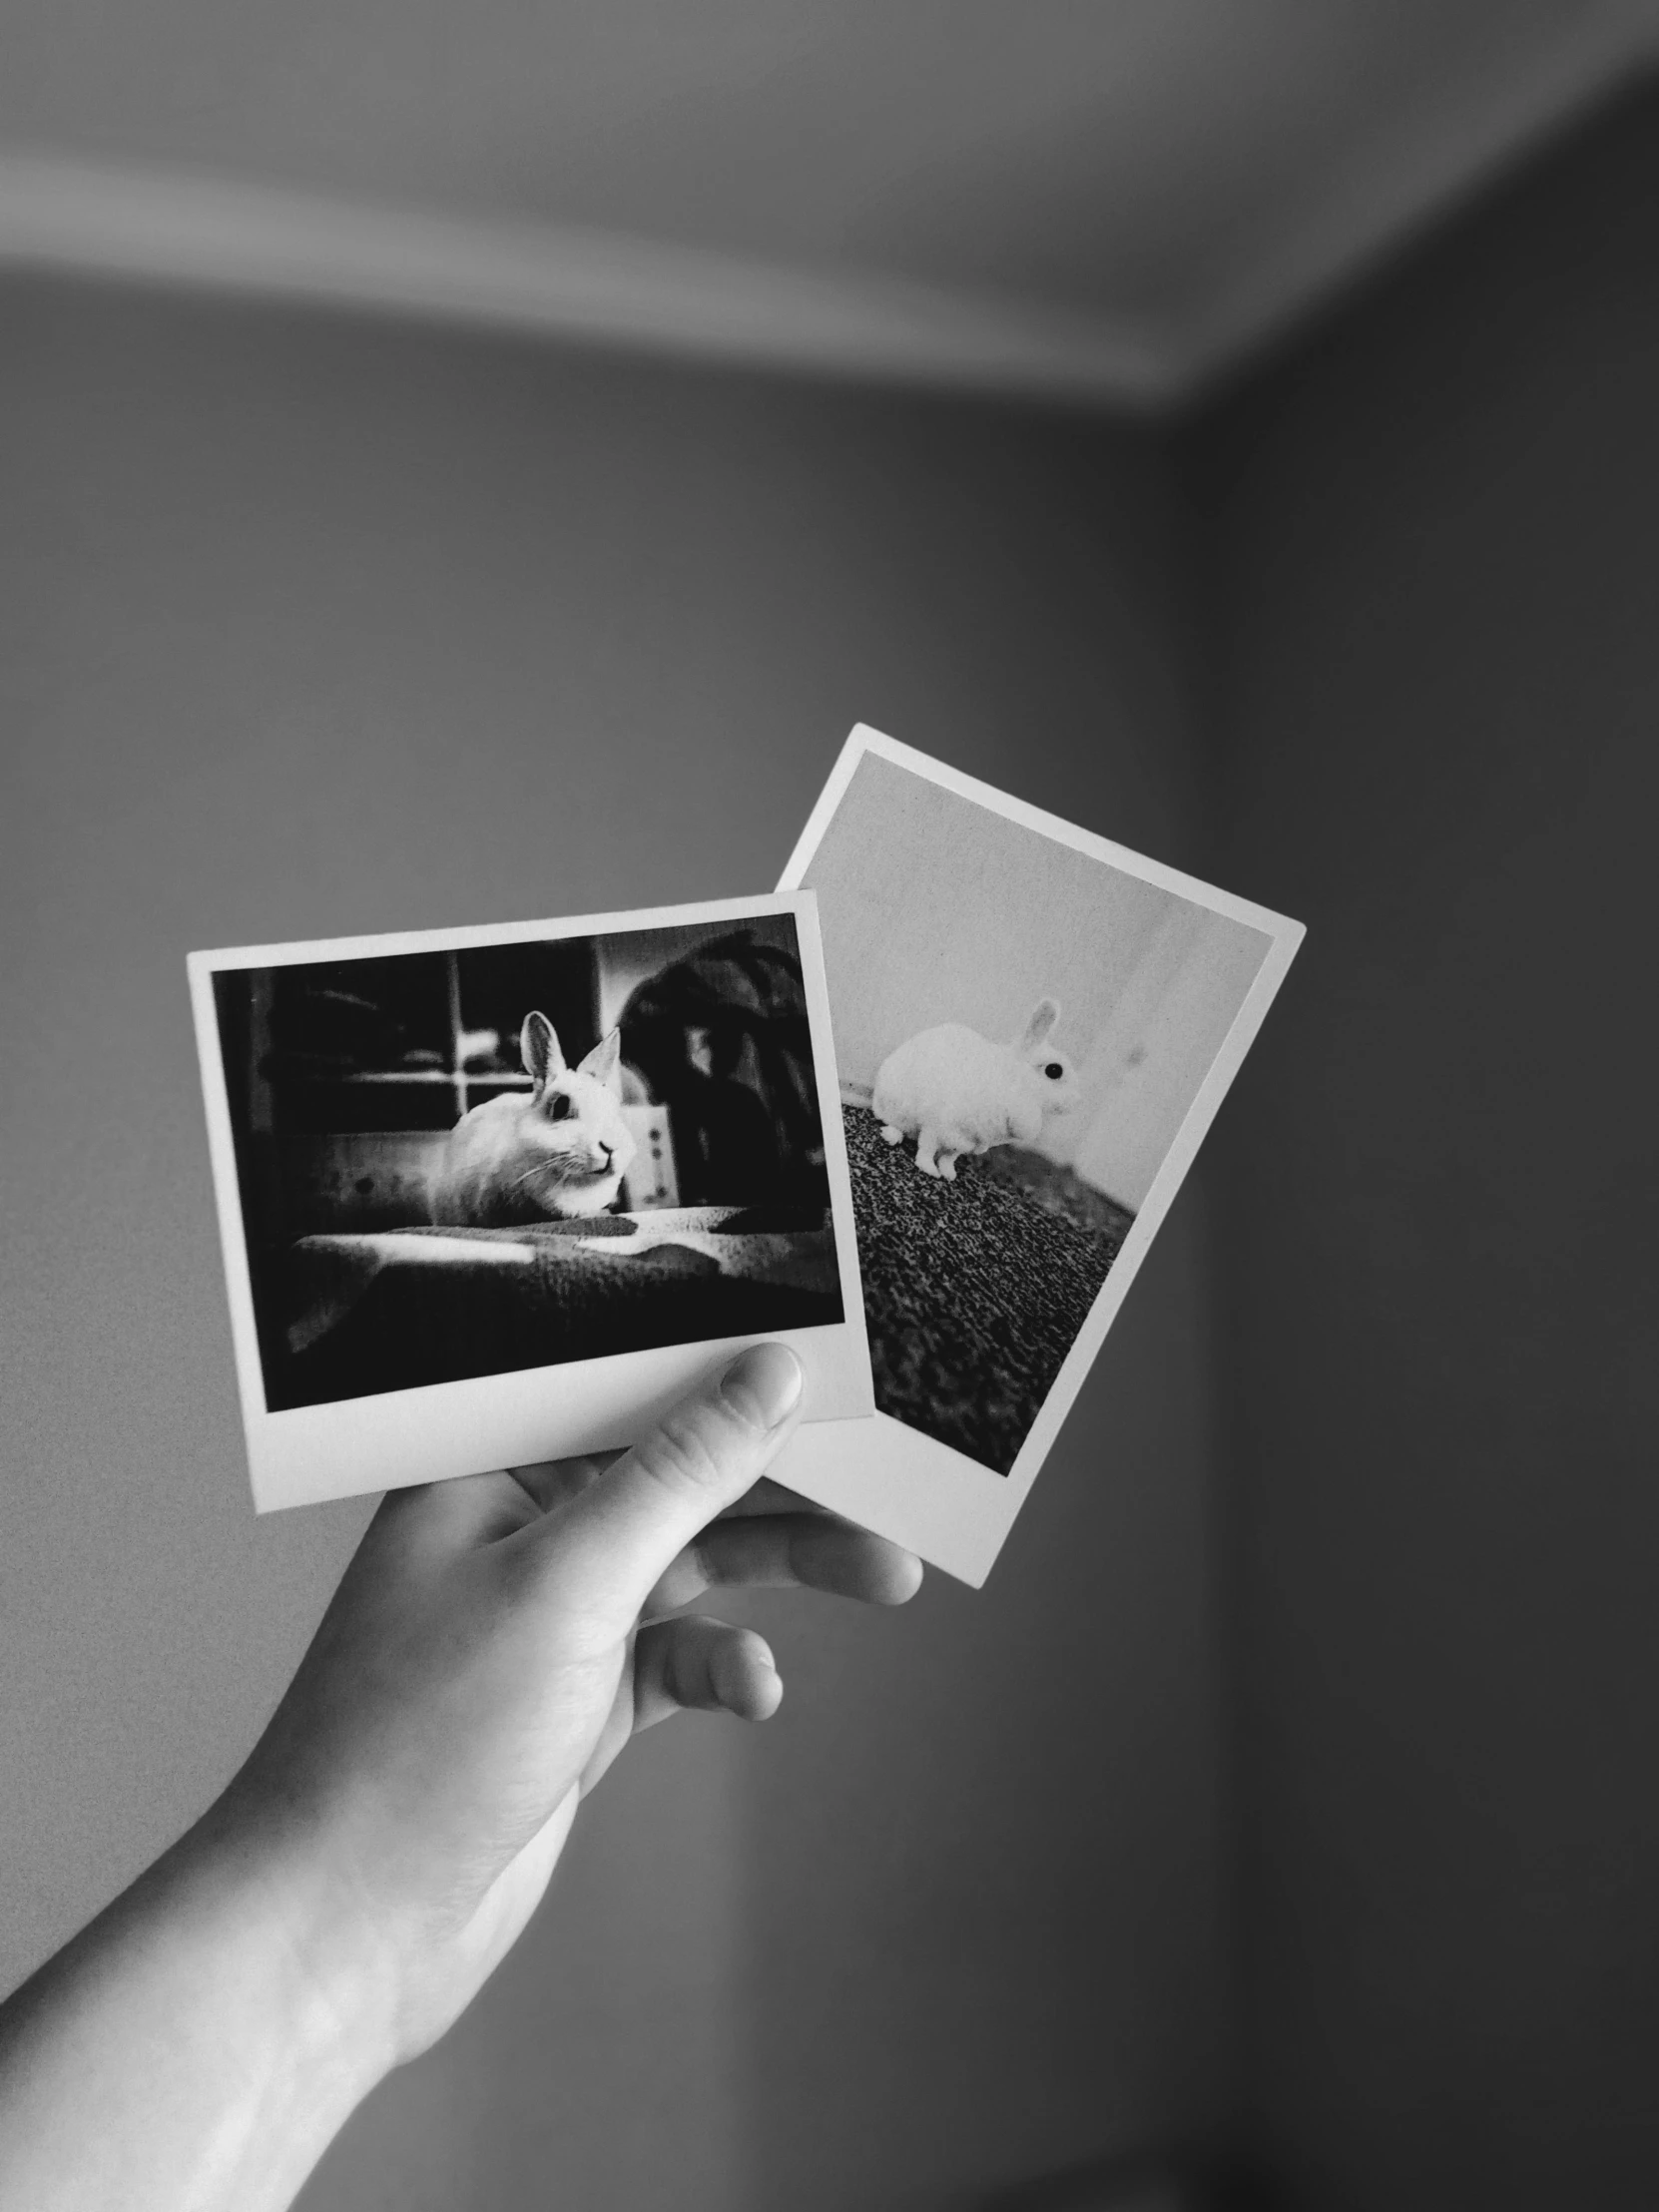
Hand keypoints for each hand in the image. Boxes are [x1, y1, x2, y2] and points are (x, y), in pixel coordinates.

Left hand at [215, 1342, 921, 2069]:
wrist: (346, 1930)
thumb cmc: (414, 1741)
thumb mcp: (570, 1581)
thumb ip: (678, 1473)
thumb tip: (765, 1377)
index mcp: (485, 1465)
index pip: (625, 1383)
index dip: (727, 1366)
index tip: (831, 1360)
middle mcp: (518, 1528)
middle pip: (678, 1473)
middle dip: (784, 1480)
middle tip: (889, 1480)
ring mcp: (551, 1618)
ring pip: (695, 1563)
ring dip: (785, 1568)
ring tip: (883, 1573)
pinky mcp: (579, 1700)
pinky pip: (680, 1656)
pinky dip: (728, 1665)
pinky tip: (756, 1689)